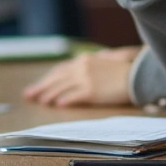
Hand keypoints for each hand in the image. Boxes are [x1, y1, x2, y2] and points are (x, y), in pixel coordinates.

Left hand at [22, 46, 140, 106]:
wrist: (136, 76)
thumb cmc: (122, 71)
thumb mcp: (102, 63)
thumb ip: (88, 66)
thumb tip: (76, 74)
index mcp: (83, 60)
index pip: (59, 70)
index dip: (47, 78)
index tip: (38, 85)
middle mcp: (81, 67)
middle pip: (56, 78)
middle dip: (41, 86)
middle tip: (29, 95)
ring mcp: (85, 78)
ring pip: (61, 87)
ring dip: (48, 95)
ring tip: (40, 102)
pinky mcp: (91, 90)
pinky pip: (73, 96)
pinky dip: (63, 100)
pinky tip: (56, 105)